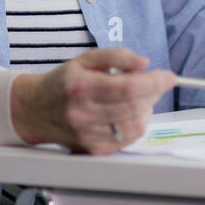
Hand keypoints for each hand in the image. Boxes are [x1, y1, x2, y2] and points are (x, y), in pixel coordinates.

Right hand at [10, 48, 175, 152]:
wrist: (36, 110)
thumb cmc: (63, 82)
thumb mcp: (86, 59)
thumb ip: (116, 56)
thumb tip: (144, 63)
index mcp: (81, 86)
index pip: (126, 87)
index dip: (152, 82)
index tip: (169, 77)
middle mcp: (83, 113)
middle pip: (133, 106)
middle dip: (152, 93)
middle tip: (152, 84)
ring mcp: (88, 134)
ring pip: (134, 125)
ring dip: (146, 109)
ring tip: (137, 97)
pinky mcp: (93, 148)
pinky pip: (128, 139)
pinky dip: (137, 124)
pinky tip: (129, 113)